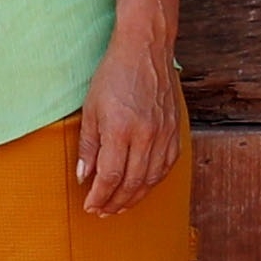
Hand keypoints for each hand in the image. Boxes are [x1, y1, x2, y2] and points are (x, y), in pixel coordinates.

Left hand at [73, 33, 182, 214]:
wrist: (146, 49)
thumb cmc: (114, 75)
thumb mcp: (91, 109)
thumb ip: (88, 146)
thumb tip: (85, 177)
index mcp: (120, 129)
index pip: (110, 176)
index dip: (99, 196)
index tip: (90, 206)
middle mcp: (146, 135)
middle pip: (131, 183)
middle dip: (115, 202)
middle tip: (103, 211)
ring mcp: (164, 134)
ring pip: (151, 179)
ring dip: (135, 197)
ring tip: (120, 206)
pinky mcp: (175, 130)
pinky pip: (166, 166)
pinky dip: (154, 181)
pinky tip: (143, 186)